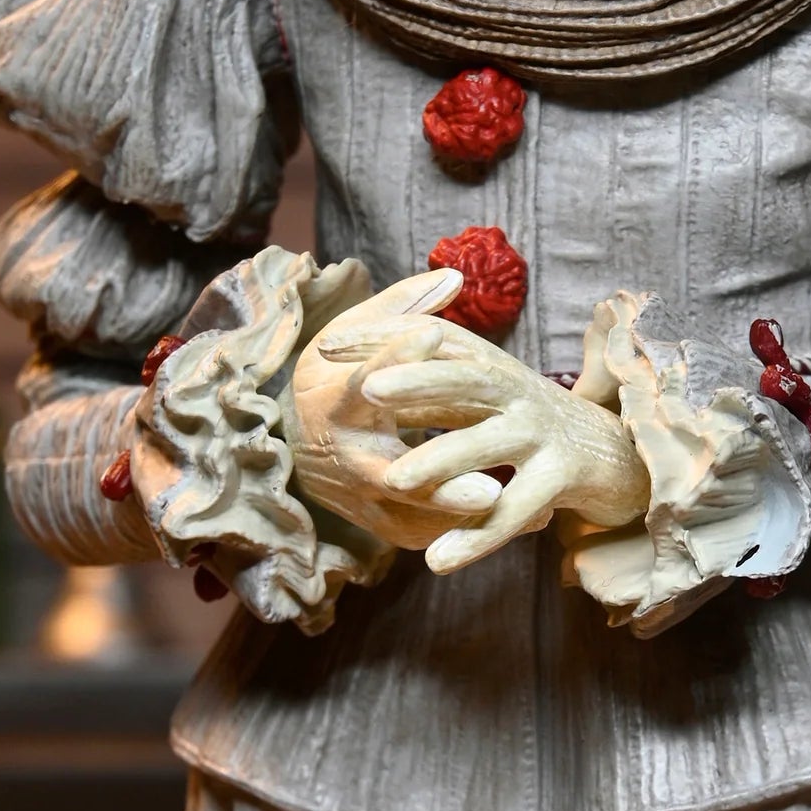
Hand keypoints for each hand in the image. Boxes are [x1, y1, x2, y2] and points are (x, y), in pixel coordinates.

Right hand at [287, 270, 507, 552]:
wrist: (295, 446)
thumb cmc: (335, 379)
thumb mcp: (353, 338)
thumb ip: (402, 307)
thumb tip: (454, 275)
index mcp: (334, 401)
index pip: (364, 378)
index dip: (395, 356)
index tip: (434, 334)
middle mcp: (344, 454)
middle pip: (388, 472)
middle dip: (438, 481)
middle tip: (491, 488)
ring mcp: (359, 496)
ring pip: (412, 514)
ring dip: (462, 516)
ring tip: (516, 508)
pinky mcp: (375, 523)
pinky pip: (420, 534)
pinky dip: (462, 532)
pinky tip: (510, 521)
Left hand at [363, 321, 649, 577]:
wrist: (619, 456)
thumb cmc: (533, 425)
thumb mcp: (484, 399)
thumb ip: (434, 389)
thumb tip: (366, 377)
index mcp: (493, 368)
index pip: (436, 341)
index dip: (387, 339)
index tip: (327, 345)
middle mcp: (518, 392)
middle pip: (467, 379)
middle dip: (418, 380)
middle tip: (369, 388)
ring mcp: (543, 433)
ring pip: (489, 444)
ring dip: (443, 461)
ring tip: (395, 480)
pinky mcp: (565, 477)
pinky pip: (514, 510)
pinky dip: (478, 537)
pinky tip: (438, 561)